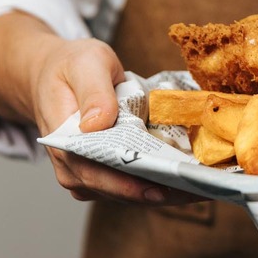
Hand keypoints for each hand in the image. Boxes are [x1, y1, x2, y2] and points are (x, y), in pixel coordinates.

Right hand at [0, 12, 205, 205]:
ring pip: (129, 193)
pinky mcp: (105, 173)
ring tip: (203, 185)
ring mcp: (88, 174)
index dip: (132, 184)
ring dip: (166, 191)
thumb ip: (93, 91)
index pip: (97, 172)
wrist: (53, 73)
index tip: (167, 186)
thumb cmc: (71, 67)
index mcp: (63, 142)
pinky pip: (134, 184)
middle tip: (201, 187)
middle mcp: (73, 167)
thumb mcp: (85, 64)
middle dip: (161, 191)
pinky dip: (161, 182)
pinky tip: (189, 178)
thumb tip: (99, 122)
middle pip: (119, 190)